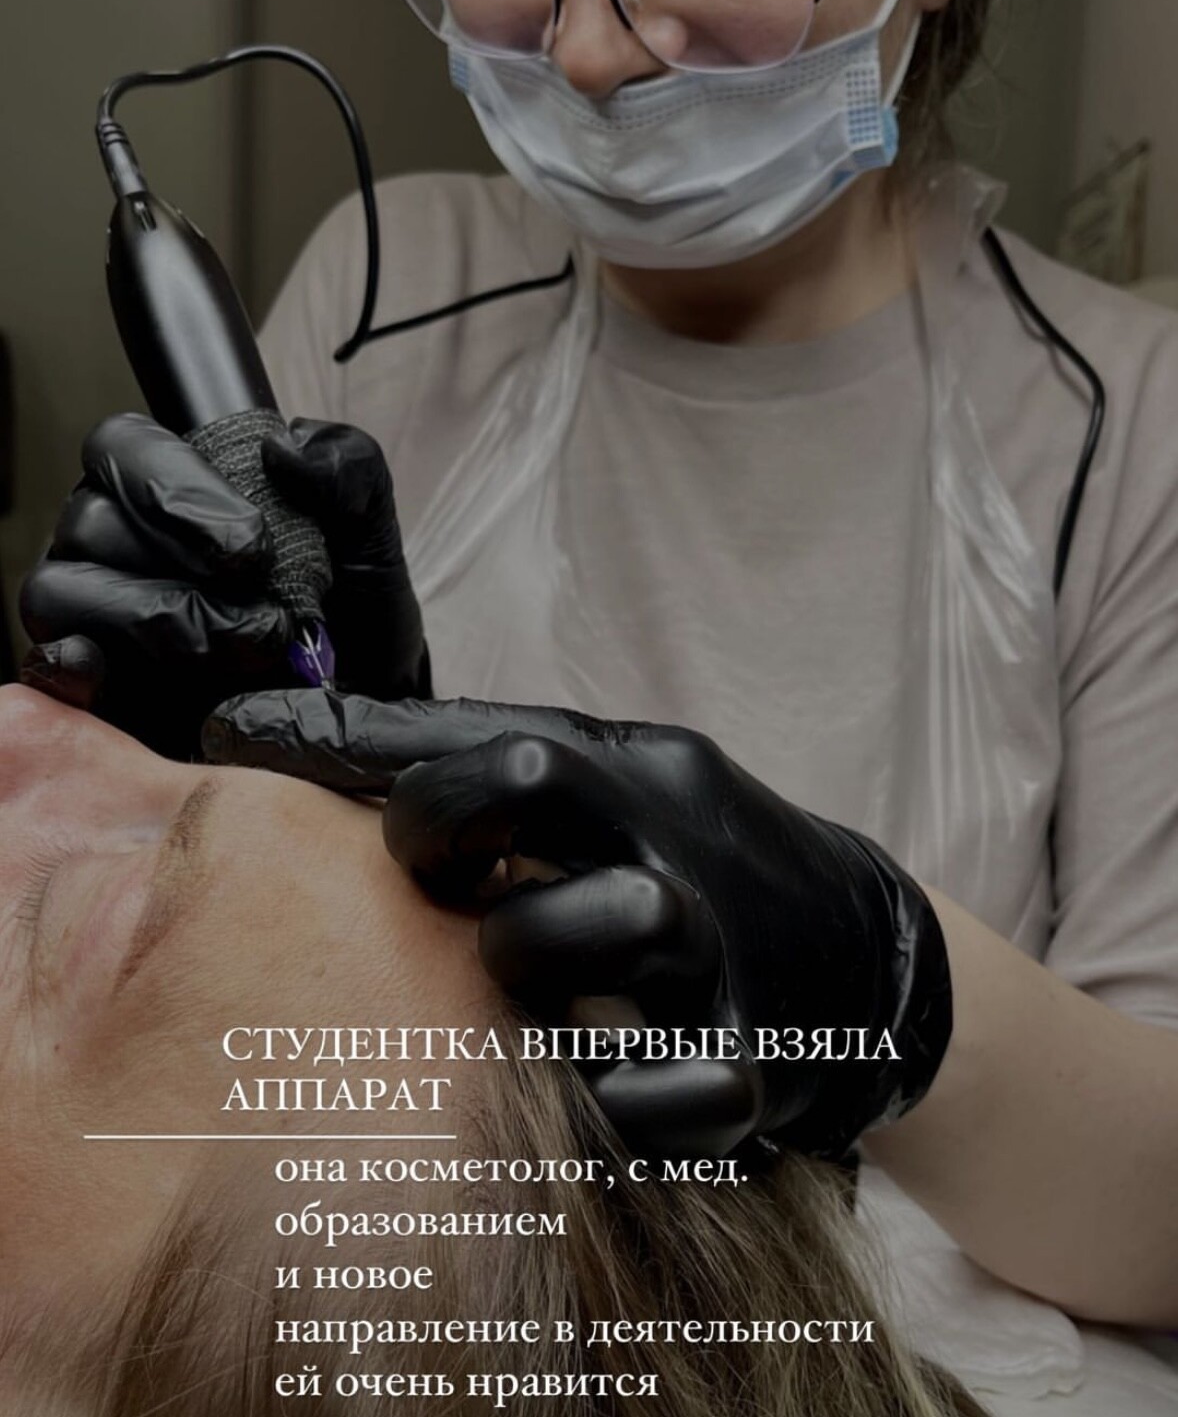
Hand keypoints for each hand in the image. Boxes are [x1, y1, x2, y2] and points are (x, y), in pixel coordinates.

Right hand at [19, 415, 428, 757]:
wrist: (362, 708)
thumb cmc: (351, 615)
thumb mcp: (370, 534)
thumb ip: (347, 468)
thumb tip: (286, 449)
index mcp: (169, 486)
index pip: (123, 444)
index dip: (175, 485)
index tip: (250, 545)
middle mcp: (116, 540)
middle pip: (91, 519)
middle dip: (185, 568)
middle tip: (264, 611)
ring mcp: (92, 609)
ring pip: (66, 588)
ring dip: (165, 623)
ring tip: (248, 654)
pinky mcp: (89, 680)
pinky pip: (48, 658)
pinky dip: (79, 665)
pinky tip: (130, 676)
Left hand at [202, 690, 952, 1160]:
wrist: (869, 959)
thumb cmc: (704, 867)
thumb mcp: (627, 789)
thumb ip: (513, 775)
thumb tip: (348, 757)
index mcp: (634, 766)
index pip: (474, 726)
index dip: (346, 735)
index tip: (236, 735)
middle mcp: (668, 836)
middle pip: (515, 785)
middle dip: (428, 822)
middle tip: (410, 869)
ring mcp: (711, 944)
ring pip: (581, 931)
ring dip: (520, 962)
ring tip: (511, 994)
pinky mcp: (752, 1056)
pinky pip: (658, 1091)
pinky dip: (608, 1101)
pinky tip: (588, 1095)